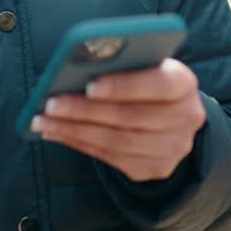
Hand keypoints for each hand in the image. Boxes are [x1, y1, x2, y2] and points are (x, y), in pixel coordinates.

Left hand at [30, 58, 205, 181]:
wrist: (174, 115)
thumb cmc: (148, 79)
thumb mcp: (144, 64)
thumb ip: (121, 63)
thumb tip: (76, 68)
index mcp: (184, 83)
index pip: (158, 84)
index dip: (124, 86)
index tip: (89, 85)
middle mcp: (186, 117)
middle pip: (131, 117)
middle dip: (86, 111)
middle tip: (51, 104)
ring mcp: (173, 148)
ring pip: (118, 142)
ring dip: (75, 131)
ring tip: (44, 121)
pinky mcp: (156, 167)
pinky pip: (112, 158)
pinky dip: (80, 144)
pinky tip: (57, 133)